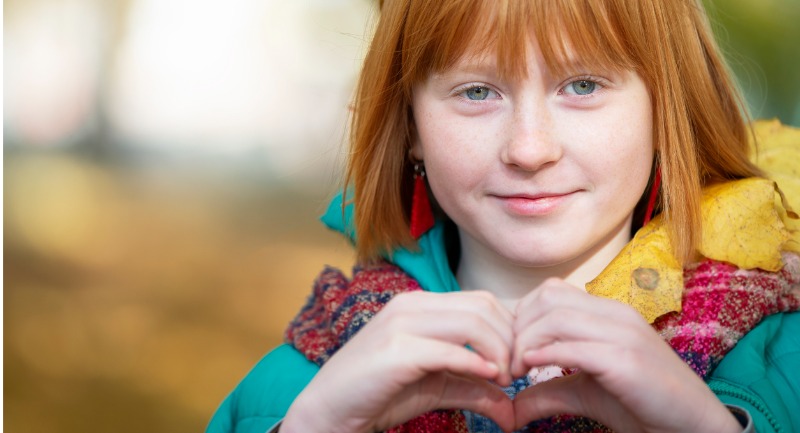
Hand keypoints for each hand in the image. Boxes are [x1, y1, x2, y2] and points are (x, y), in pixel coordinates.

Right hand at [282, 290, 515, 432]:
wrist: (328, 411)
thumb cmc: (379, 395)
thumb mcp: (437, 387)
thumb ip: (475, 389)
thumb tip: (513, 412)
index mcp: (420, 305)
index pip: (483, 300)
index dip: (510, 330)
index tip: (517, 364)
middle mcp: (411, 305)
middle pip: (484, 305)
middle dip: (510, 340)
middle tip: (515, 374)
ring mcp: (401, 324)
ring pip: (473, 322)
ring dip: (498, 352)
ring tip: (503, 380)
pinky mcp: (395, 350)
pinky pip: (449, 350)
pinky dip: (476, 364)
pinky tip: (489, 379)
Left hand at [510, 278, 741, 432]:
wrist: (694, 426)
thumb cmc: (641, 405)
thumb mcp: (586, 392)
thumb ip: (548, 391)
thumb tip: (510, 406)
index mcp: (608, 313)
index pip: (550, 292)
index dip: (521, 317)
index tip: (512, 349)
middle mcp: (616, 315)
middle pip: (548, 298)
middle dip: (519, 328)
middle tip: (511, 362)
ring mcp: (624, 335)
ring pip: (556, 318)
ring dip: (526, 344)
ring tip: (519, 371)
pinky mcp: (627, 361)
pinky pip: (575, 347)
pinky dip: (546, 355)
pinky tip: (532, 369)